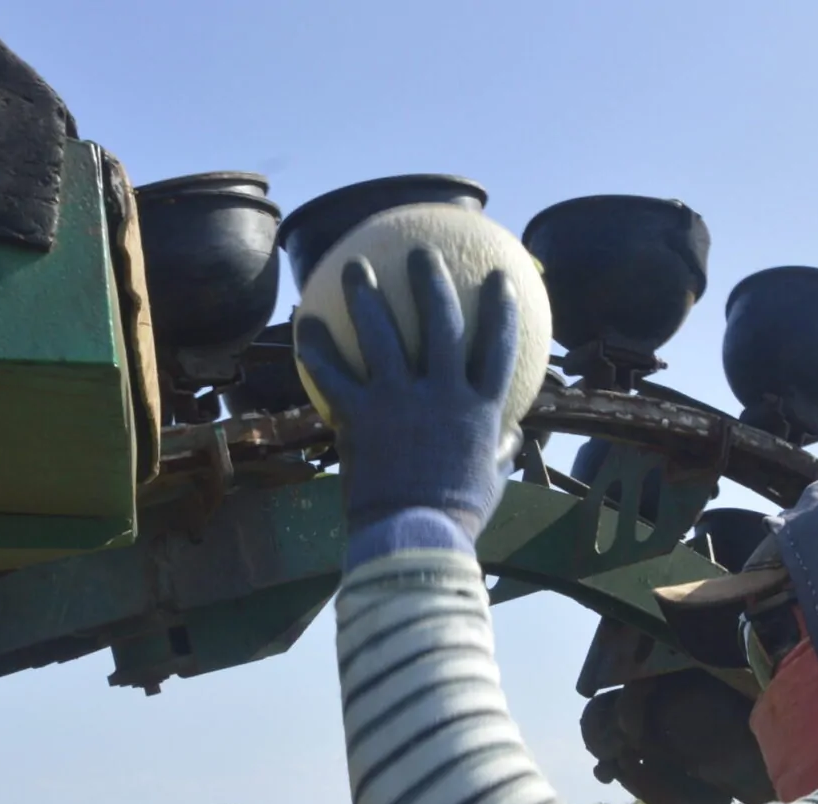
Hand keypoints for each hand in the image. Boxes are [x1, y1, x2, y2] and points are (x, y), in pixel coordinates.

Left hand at [295, 248, 521, 546]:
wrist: (414, 538)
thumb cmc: (456, 515)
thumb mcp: (491, 480)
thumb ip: (500, 450)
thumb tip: (512, 435)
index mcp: (480, 408)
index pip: (497, 345)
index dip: (500, 308)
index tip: (498, 278)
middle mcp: (443, 394)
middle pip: (440, 322)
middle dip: (430, 280)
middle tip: (419, 252)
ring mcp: (400, 401)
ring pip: (382, 334)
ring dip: (366, 295)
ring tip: (354, 267)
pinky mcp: (361, 417)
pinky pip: (335, 374)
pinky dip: (318, 349)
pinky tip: (304, 325)